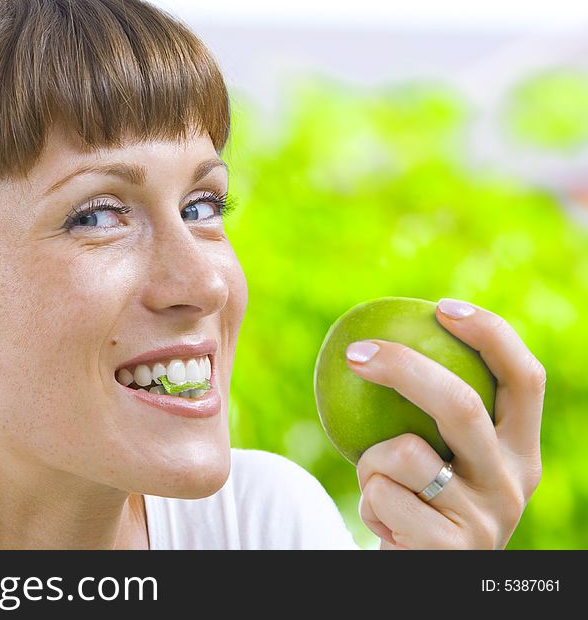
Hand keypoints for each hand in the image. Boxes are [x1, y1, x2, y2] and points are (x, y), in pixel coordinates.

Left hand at [349, 298, 544, 548]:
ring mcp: (485, 519)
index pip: (525, 380)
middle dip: (404, 368)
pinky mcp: (448, 550)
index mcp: (520, 451)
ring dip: (369, 461)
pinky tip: (384, 522)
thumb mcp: (440, 458)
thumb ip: (426, 412)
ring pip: (403, 454)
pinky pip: (380, 496)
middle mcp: (513, 483)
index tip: (442, 307)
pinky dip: (366, 502)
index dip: (491, 335)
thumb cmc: (420, 503)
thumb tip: (376, 336)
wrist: (419, 575)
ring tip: (378, 483)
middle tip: (356, 351)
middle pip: (462, 405)